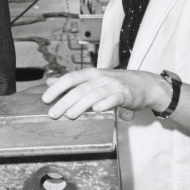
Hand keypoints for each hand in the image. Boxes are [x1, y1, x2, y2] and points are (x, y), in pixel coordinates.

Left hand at [41, 68, 167, 119]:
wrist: (145, 84)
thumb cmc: (116, 83)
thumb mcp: (92, 79)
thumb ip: (72, 82)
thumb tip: (49, 81)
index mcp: (90, 74)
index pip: (70, 78)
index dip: (57, 88)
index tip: (45, 99)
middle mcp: (100, 78)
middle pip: (79, 89)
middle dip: (64, 101)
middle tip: (53, 114)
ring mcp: (112, 85)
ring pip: (93, 94)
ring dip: (80, 105)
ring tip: (70, 115)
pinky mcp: (124, 94)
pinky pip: (113, 98)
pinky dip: (105, 103)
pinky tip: (97, 110)